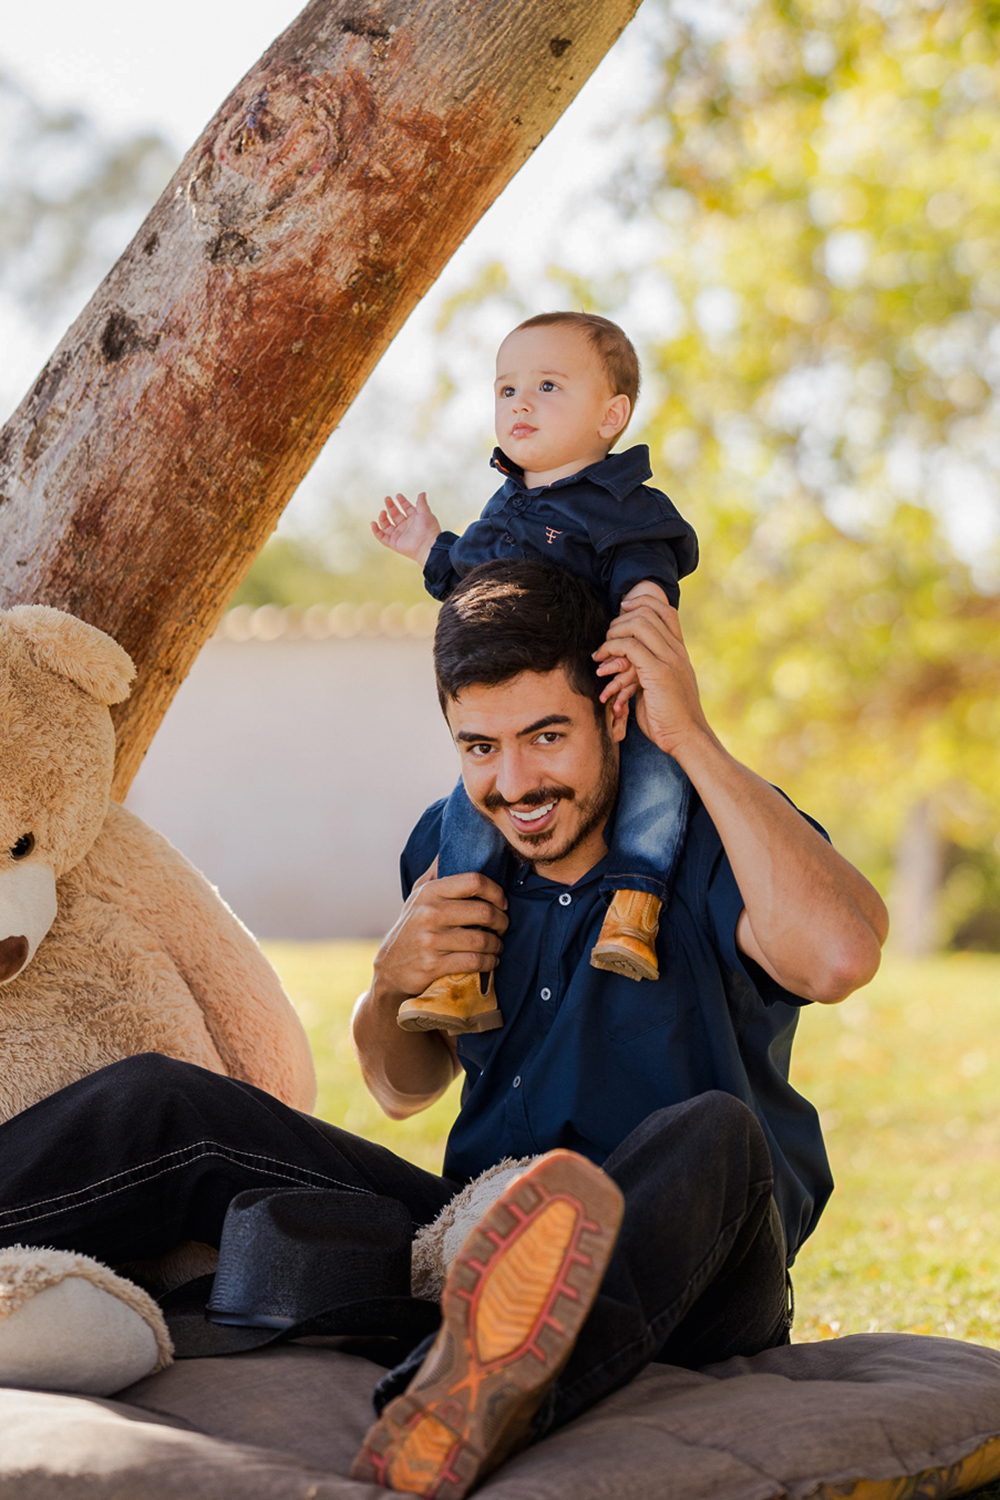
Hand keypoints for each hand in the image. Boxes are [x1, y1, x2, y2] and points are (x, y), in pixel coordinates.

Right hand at [371, 492, 440, 566]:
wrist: (427, 545)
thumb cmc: (428, 529)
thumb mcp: (425, 512)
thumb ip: (422, 503)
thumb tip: (422, 493)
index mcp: (414, 519)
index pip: (406, 508)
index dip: (402, 501)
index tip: (398, 495)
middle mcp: (406, 526)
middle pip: (395, 514)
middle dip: (391, 506)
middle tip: (387, 498)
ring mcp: (399, 534)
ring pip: (387, 525)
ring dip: (383, 518)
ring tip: (383, 512)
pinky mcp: (393, 542)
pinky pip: (381, 537)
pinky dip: (376, 531)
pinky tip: (373, 523)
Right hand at [372, 865, 508, 1003]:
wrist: (389, 967)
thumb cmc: (412, 926)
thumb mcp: (418, 895)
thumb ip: (437, 871)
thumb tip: (453, 842)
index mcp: (429, 892)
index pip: (474, 881)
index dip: (496, 891)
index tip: (502, 902)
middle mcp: (429, 913)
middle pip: (483, 911)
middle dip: (502, 921)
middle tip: (503, 926)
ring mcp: (430, 940)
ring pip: (481, 940)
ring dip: (497, 944)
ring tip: (497, 945)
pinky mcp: (432, 965)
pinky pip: (474, 962)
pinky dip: (489, 962)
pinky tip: (490, 960)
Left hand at [595, 580, 671, 715]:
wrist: (688, 738)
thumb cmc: (671, 719)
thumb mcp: (662, 688)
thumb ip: (650, 671)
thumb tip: (630, 665)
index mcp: (680, 652)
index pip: (666, 610)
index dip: (642, 603)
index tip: (622, 611)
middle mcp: (677, 651)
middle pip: (648, 612)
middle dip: (620, 620)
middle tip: (606, 638)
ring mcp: (669, 660)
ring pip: (638, 624)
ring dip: (613, 633)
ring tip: (601, 652)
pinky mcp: (658, 672)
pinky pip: (629, 646)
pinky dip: (611, 648)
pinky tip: (601, 662)